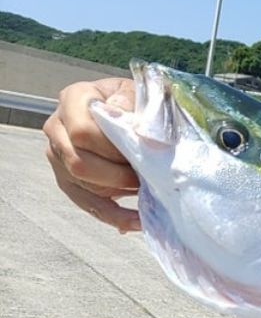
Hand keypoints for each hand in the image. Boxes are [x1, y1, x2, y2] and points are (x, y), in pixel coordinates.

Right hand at [43, 78, 140, 230]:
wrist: (127, 110)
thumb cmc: (135, 101)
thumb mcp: (141, 95)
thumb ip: (140, 108)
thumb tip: (139, 134)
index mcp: (74, 98)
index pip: (82, 132)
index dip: (111, 149)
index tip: (138, 154)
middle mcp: (57, 126)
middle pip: (78, 162)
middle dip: (116, 175)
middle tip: (144, 177)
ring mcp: (58, 155)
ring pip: (81, 184)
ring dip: (118, 192)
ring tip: (146, 194)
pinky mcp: (67, 180)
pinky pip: (88, 204)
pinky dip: (114, 216)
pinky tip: (136, 221)